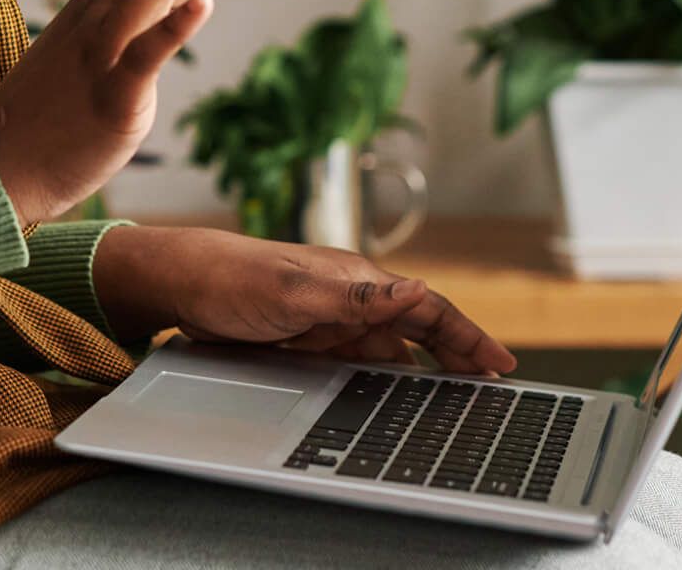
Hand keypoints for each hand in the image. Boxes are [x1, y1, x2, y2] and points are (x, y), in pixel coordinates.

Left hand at [91, 226, 517, 375]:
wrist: (182, 285)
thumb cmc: (234, 278)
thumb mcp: (296, 291)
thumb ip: (356, 297)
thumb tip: (417, 289)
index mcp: (357, 281)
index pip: (426, 309)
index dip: (466, 337)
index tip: (499, 363)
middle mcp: (351, 301)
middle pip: (418, 332)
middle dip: (456, 356)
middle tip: (492, 387)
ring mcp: (332, 323)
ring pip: (391, 352)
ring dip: (423, 373)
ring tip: (457, 402)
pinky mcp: (311, 342)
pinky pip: (359, 365)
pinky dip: (384, 382)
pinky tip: (395, 402)